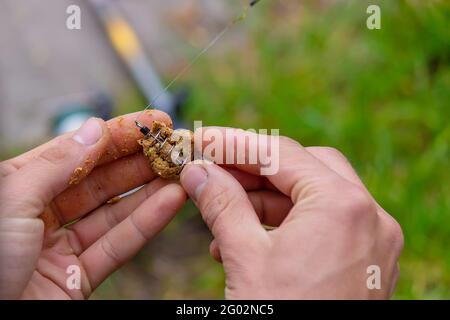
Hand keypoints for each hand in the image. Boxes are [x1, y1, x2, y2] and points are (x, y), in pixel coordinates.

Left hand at [0, 111, 185, 298]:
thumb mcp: (12, 202)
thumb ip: (56, 165)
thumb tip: (94, 129)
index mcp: (18, 187)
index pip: (75, 152)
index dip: (116, 135)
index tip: (153, 122)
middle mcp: (41, 214)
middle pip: (99, 182)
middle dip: (139, 163)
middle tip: (173, 148)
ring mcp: (61, 248)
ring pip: (113, 213)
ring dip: (149, 192)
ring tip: (181, 173)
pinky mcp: (78, 279)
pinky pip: (116, 246)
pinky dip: (145, 224)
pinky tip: (170, 202)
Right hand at [180, 128, 402, 298]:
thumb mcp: (244, 258)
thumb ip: (221, 204)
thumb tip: (197, 171)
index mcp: (343, 207)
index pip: (281, 154)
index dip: (235, 144)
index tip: (203, 140)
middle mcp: (370, 217)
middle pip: (305, 167)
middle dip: (256, 168)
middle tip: (215, 170)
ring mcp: (372, 240)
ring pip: (314, 195)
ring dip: (267, 199)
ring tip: (223, 210)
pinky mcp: (365, 261)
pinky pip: (324, 225)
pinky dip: (285, 224)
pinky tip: (248, 239)